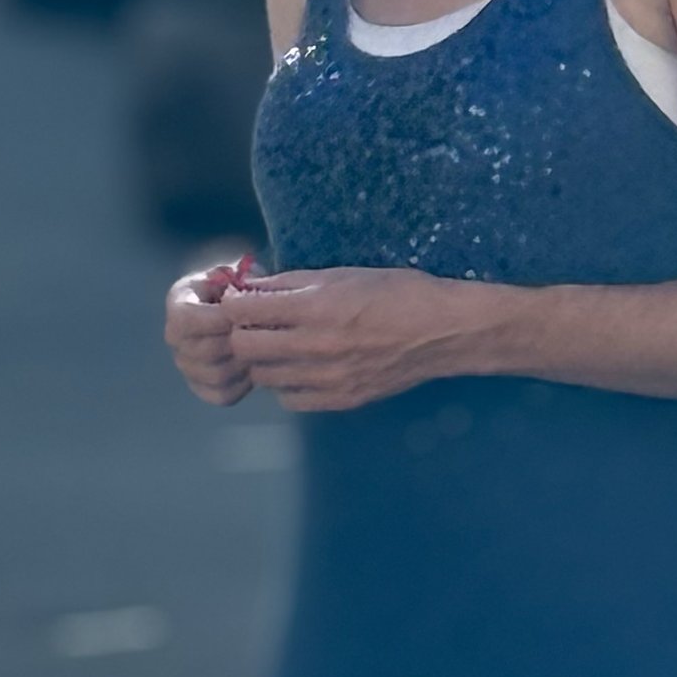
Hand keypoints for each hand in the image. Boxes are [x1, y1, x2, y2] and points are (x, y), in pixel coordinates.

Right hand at [166, 259, 256, 407]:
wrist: (236, 309)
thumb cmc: (239, 287)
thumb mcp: (238, 272)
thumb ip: (241, 278)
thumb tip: (249, 293)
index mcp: (178, 303)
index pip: (188, 320)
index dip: (219, 320)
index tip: (247, 314)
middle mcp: (174, 338)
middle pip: (205, 351)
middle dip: (239, 343)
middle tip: (264, 335)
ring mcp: (186, 366)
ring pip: (217, 375)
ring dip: (244, 364)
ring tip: (262, 350)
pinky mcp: (202, 389)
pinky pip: (223, 395)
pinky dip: (243, 385)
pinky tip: (254, 368)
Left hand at [228, 266, 485, 413]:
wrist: (442, 331)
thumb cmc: (395, 292)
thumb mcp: (341, 275)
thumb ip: (291, 283)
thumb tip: (249, 285)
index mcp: (316, 307)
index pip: (243, 310)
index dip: (233, 303)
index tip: (240, 300)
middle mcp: (317, 346)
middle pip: (245, 347)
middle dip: (241, 332)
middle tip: (255, 324)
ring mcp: (328, 378)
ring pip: (263, 376)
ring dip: (263, 360)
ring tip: (280, 345)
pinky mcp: (341, 401)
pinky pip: (290, 399)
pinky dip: (286, 384)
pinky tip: (300, 368)